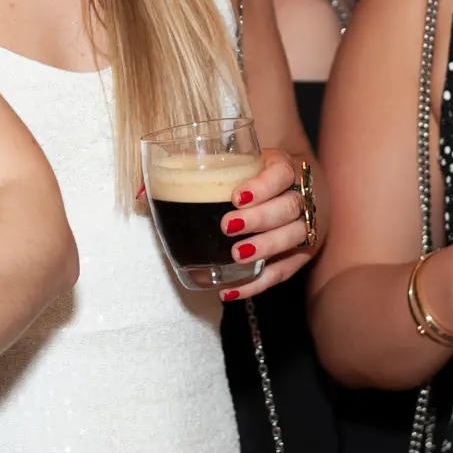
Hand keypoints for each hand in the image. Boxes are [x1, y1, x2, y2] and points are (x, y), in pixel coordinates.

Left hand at [215, 147, 316, 300]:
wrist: (294, 186)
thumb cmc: (256, 174)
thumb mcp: (239, 163)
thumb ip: (203, 173)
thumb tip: (147, 192)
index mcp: (283, 167)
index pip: (281, 173)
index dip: (262, 186)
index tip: (236, 197)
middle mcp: (301, 195)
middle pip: (289, 207)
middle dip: (260, 219)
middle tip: (228, 226)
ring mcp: (305, 226)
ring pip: (294, 237)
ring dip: (265, 248)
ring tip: (236, 255)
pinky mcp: (302, 254)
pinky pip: (284, 271)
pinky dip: (258, 283)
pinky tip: (232, 289)